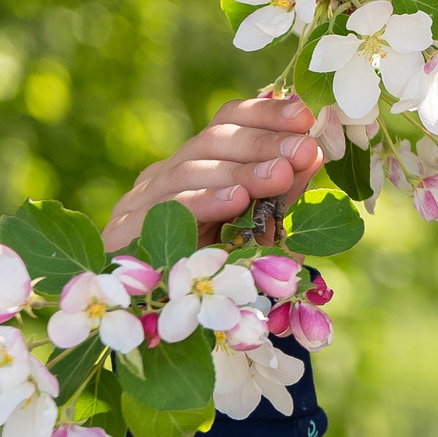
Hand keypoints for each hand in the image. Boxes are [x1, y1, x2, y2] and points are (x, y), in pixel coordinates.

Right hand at [103, 94, 323, 252]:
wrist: (182, 321)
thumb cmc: (229, 274)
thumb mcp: (267, 230)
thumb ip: (284, 193)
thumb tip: (312, 150)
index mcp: (200, 165)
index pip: (227, 122)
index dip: (265, 115)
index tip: (305, 117)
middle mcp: (168, 175)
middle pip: (211, 140)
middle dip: (263, 143)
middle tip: (302, 148)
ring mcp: (142, 200)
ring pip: (189, 170)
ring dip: (241, 171)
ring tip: (280, 173)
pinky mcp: (124, 231)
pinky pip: (167, 210)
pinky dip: (204, 202)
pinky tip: (237, 200)